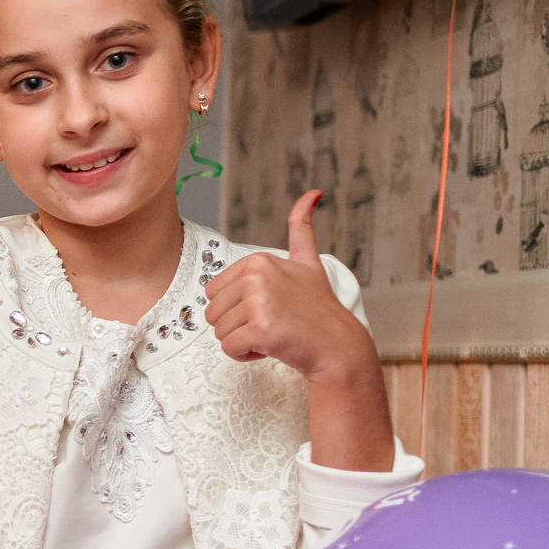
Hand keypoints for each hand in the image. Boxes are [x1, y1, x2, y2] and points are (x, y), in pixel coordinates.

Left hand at [202, 192, 376, 379]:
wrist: (336, 344)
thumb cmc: (317, 308)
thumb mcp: (308, 261)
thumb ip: (301, 229)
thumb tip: (311, 193)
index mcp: (258, 261)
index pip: (213, 292)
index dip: (236, 307)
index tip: (266, 307)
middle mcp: (256, 277)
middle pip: (212, 312)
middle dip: (236, 325)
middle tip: (269, 323)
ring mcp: (258, 302)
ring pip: (220, 332)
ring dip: (242, 340)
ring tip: (272, 334)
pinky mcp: (260, 328)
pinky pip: (229, 348)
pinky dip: (245, 354)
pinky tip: (270, 346)